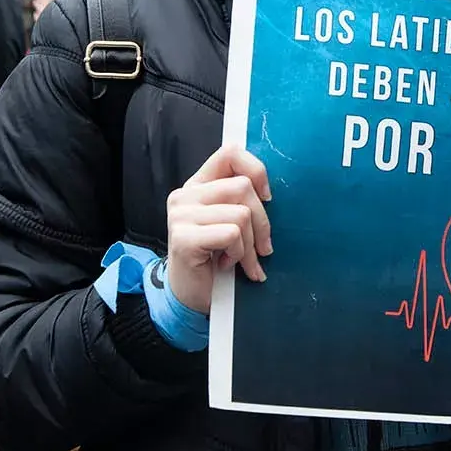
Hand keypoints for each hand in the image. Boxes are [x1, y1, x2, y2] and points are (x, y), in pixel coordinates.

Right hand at [166, 144, 271, 314]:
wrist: (191, 296)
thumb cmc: (216, 258)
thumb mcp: (229, 222)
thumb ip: (240, 200)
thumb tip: (269, 192)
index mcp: (198, 185)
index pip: (230, 153)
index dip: (256, 171)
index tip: (266, 198)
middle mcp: (186, 195)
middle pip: (243, 187)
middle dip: (262, 223)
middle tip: (261, 248)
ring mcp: (181, 215)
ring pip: (241, 213)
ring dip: (250, 245)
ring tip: (240, 260)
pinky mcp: (183, 237)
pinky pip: (231, 234)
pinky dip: (238, 254)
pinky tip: (225, 264)